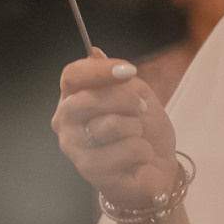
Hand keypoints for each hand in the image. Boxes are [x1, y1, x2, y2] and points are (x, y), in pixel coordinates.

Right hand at [53, 51, 178, 211]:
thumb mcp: (137, 94)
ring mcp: (75, 149)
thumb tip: (95, 52)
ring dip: (136, 127)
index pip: (72, 75)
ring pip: (110, 125)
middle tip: (140, 108)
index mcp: (73, 99)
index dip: (99, 70)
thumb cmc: (143, 130)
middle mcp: (66, 123)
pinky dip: (142, 149)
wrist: (157, 168)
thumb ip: (116, 77)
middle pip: (87, 99)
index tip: (129, 70)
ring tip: (137, 136)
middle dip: (123, 99)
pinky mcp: (91, 171)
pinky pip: (125, 149)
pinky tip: (139, 157)